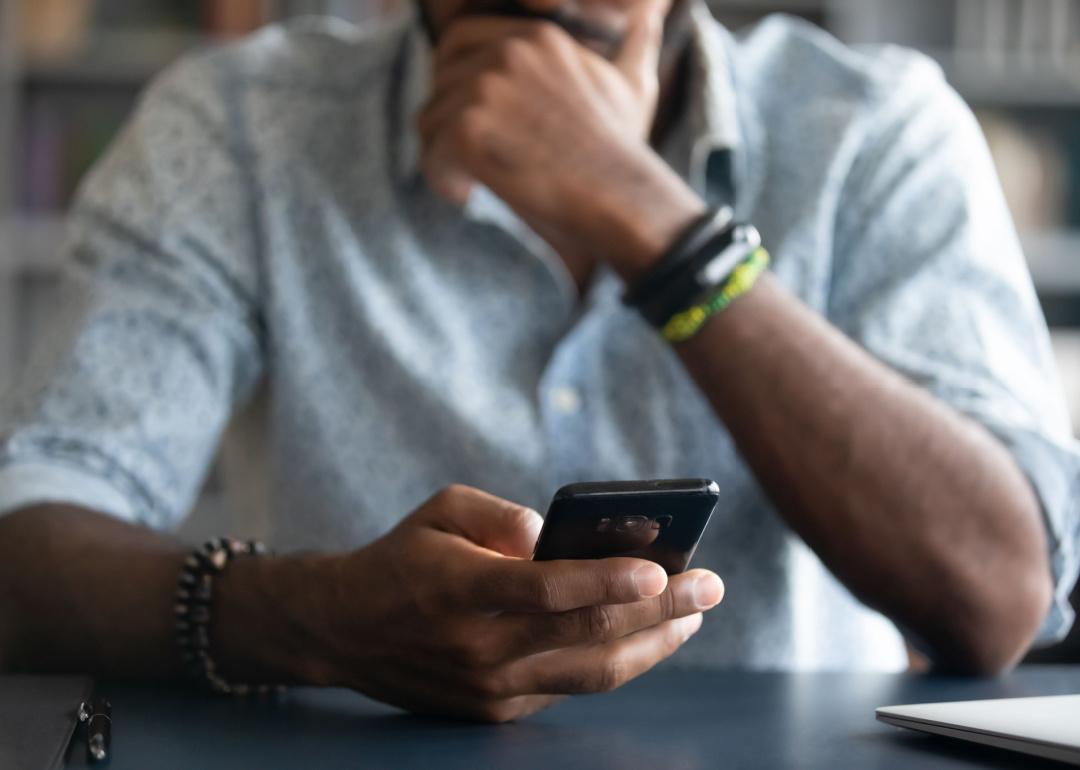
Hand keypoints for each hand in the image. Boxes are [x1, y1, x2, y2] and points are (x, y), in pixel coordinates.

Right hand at [319, 484, 723, 721]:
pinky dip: (614, 663)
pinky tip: (646, 640)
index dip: (608, 582)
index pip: (549, 590)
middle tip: (710, 586)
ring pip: (591, 673)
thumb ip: (501, 515)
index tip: (661, 571)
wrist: (345, 629)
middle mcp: (480, 647)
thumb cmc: (403, 557)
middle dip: (660, 611)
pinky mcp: (495, 711)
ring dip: (652, 646)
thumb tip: (553, 534)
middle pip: (586, 634)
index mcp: (463, 590)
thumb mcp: (441, 509)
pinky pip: (569, 687)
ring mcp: (489, 688)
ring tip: (693, 619)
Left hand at [417, 1, 705, 281]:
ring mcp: (486, 88)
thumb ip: (634, 45)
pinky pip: (431, 154)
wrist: (620, 197)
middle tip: (461, 153)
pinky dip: (443, 180)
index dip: (454, 77)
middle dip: (444, 116)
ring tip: (469, 181)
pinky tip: (465, 194)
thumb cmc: (624, 153)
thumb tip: (651, 16)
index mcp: (538, 37)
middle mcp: (508, 52)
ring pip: (431, 119)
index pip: (461, 37)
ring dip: (443, 154)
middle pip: (440, 78)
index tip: (467, 115)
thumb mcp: (632, 84)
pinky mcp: (469, 129)